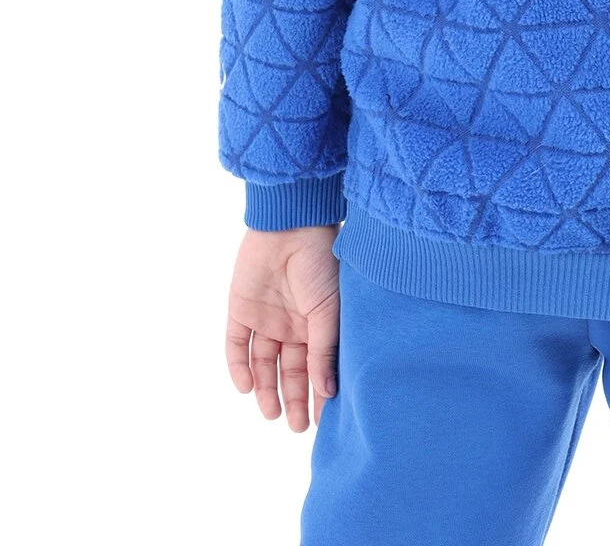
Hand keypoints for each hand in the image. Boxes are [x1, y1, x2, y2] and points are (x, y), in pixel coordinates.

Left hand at [226, 225, 339, 430]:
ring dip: (266, 389)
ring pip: (263, 363)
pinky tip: (246, 387)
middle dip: (293, 398)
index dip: (318, 394)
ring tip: (272, 414)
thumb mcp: (330, 310)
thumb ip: (325, 350)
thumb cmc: (321, 263)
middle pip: (290, 370)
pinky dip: (239, 366)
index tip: (320, 421)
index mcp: (318, 323)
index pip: (317, 367)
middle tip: (295, 427)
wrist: (291, 226)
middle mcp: (291, 324)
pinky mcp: (240, 309)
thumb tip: (328, 391)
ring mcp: (265, 317)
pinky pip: (236, 345)